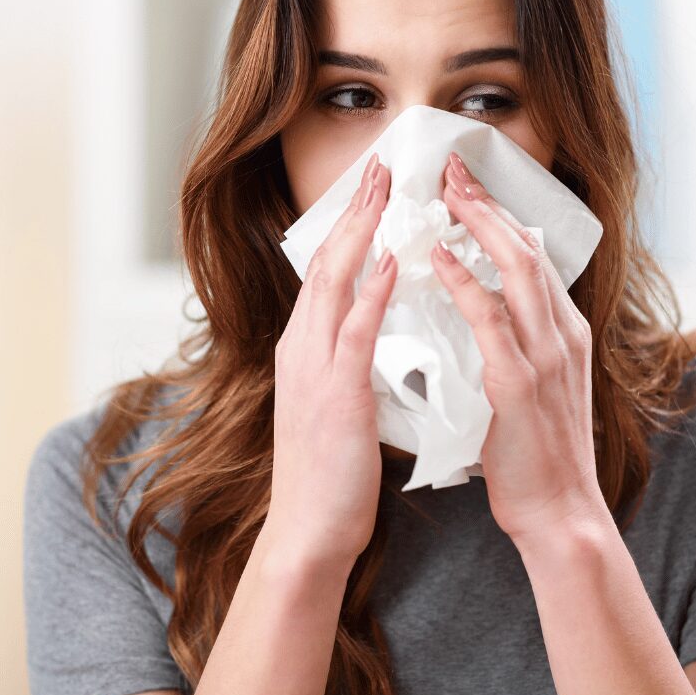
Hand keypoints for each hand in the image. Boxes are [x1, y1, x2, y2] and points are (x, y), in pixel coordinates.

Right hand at [267, 153, 395, 576]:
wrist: (310, 530)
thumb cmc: (331, 471)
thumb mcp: (336, 403)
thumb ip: (348, 361)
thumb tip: (372, 330)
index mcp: (306, 347)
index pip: (330, 271)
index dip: (353, 226)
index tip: (376, 188)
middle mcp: (302, 346)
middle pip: (328, 261)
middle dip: (356, 209)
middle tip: (382, 164)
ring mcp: (313, 367)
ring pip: (335, 282)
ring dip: (362, 231)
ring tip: (386, 188)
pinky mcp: (334, 394)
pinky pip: (354, 333)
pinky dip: (372, 293)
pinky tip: (393, 262)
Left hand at [429, 151, 609, 544]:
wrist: (560, 511)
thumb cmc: (539, 452)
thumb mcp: (539, 386)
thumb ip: (522, 344)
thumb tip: (491, 310)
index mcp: (565, 332)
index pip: (533, 258)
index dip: (501, 217)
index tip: (470, 187)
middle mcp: (563, 334)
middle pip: (528, 249)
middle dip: (490, 204)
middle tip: (454, 169)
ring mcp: (546, 356)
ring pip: (517, 270)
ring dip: (480, 224)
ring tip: (445, 192)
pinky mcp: (520, 384)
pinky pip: (491, 320)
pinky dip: (467, 283)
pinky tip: (442, 257)